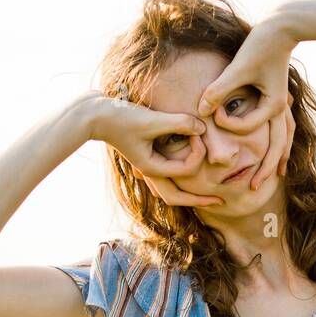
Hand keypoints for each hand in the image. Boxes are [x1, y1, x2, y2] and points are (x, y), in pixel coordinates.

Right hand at [90, 94, 223, 206]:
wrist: (95, 114)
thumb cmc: (121, 117)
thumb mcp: (151, 119)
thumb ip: (178, 123)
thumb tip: (202, 128)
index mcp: (152, 168)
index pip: (186, 169)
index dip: (198, 151)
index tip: (198, 131)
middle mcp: (150, 173)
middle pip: (178, 198)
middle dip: (200, 201)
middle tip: (221, 202)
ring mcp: (147, 168)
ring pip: (169, 192)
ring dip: (188, 196)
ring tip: (207, 196)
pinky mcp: (145, 158)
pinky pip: (164, 178)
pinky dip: (177, 182)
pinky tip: (187, 179)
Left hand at [195, 16, 298, 189]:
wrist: (282, 26)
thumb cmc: (260, 45)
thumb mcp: (239, 68)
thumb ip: (220, 90)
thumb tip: (201, 109)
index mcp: (273, 104)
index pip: (249, 126)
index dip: (229, 124)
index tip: (213, 115)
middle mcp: (281, 108)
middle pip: (276, 146)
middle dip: (264, 168)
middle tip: (250, 188)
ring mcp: (283, 104)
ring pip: (283, 140)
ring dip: (276, 159)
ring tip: (272, 178)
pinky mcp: (280, 99)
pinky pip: (282, 128)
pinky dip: (279, 142)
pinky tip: (277, 153)